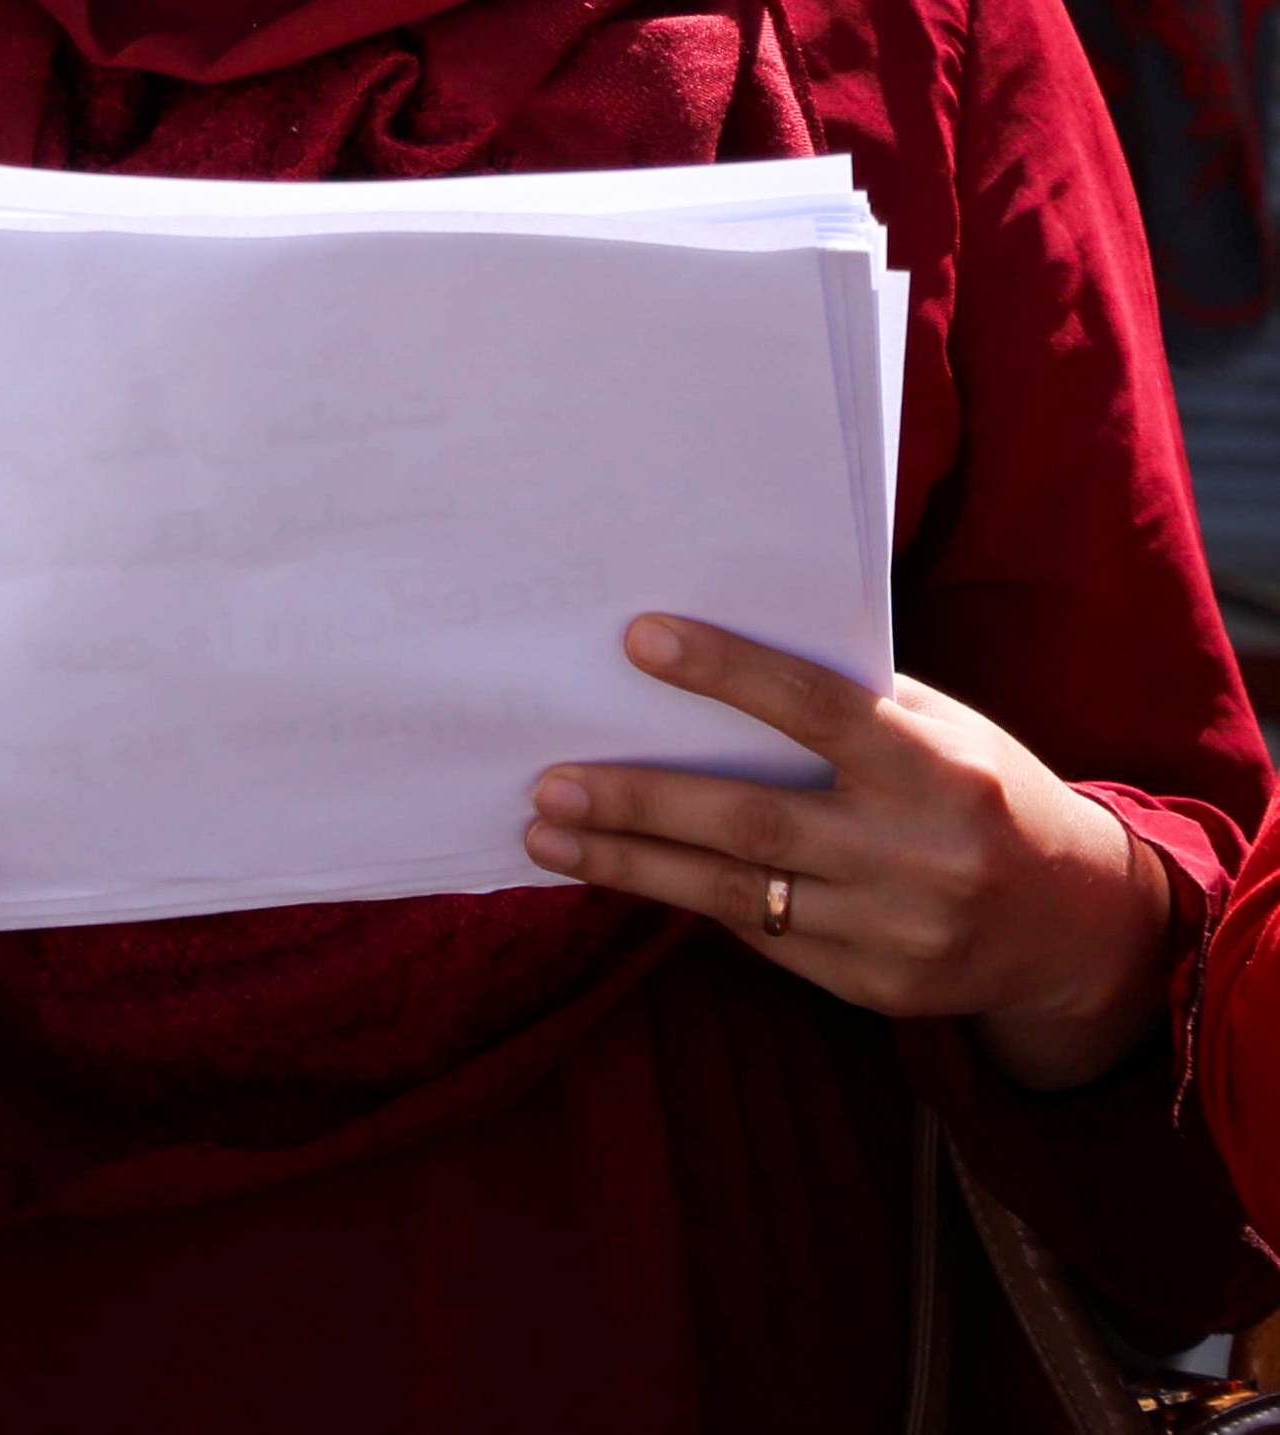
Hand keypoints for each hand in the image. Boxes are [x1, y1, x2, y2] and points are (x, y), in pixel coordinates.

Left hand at [528, 615, 1173, 1092]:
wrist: (1079, 927)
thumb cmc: (984, 797)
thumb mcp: (944, 737)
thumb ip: (851, 709)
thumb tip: (714, 670)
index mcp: (939, 770)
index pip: (820, 711)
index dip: (729, 672)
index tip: (639, 639)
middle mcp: (920, 855)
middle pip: (753, 822)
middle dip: (640, 801)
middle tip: (549, 782)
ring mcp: (899, 932)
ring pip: (739, 896)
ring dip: (631, 866)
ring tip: (548, 837)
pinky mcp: (878, 989)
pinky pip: (763, 940)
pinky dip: (688, 903)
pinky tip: (625, 876)